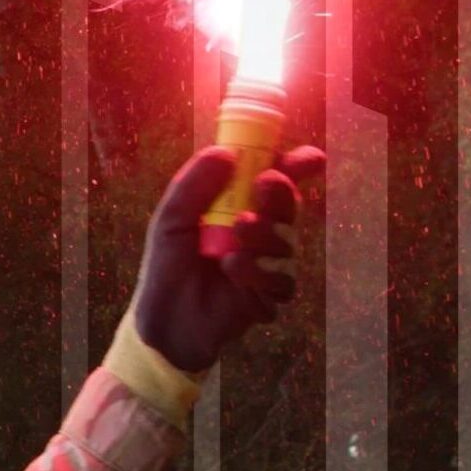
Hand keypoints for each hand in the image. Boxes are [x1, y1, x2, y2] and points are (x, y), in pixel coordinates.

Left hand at [131, 144, 324, 373]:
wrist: (163, 319)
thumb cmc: (166, 266)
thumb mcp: (171, 221)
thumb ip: (193, 186)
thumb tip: (226, 151)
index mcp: (238, 207)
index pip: (275, 178)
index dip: (296, 165)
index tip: (307, 159)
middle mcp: (259, 231)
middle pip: (289, 205)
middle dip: (280, 194)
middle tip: (264, 185)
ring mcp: (268, 262)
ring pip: (289, 241)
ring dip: (265, 233)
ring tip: (237, 236)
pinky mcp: (270, 295)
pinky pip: (284, 279)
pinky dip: (260, 271)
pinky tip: (233, 270)